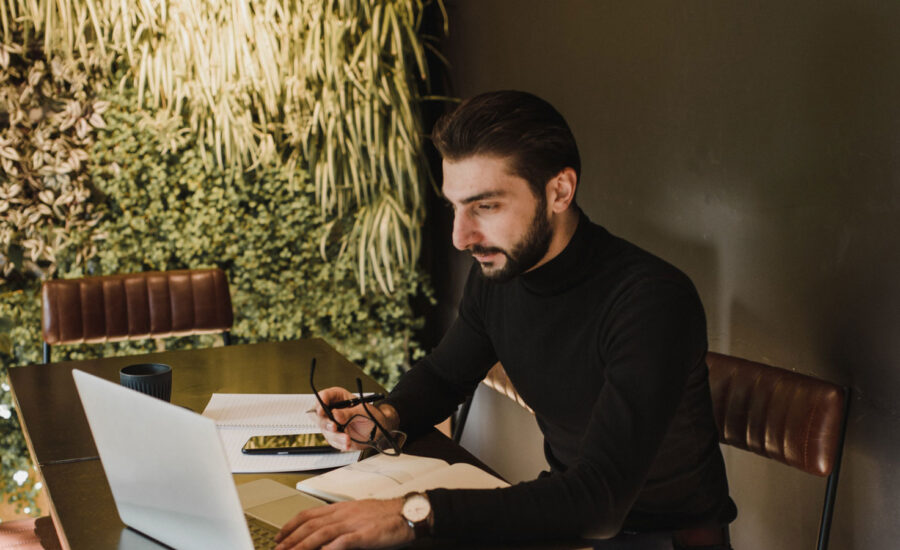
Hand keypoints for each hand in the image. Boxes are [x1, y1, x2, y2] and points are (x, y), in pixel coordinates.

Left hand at [274, 498, 412, 549]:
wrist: (408, 512)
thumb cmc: (385, 515)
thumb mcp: (358, 513)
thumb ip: (340, 520)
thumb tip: (324, 532)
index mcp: (341, 508)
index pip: (309, 514)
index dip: (291, 525)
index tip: (280, 536)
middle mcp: (344, 514)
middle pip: (311, 525)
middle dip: (291, 539)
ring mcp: (354, 524)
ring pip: (322, 533)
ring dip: (304, 546)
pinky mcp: (365, 535)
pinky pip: (345, 541)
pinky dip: (331, 547)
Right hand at [311, 387, 398, 451]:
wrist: (379, 430)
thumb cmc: (372, 415)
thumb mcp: (363, 411)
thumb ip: (349, 413)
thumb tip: (335, 414)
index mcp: (338, 398)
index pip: (325, 396)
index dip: (321, 402)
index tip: (322, 409)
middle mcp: (332, 410)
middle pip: (320, 415)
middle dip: (325, 422)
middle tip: (333, 426)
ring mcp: (333, 424)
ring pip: (325, 430)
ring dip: (335, 436)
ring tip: (347, 439)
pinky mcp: (335, 436)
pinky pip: (333, 441)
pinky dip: (340, 443)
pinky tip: (347, 444)